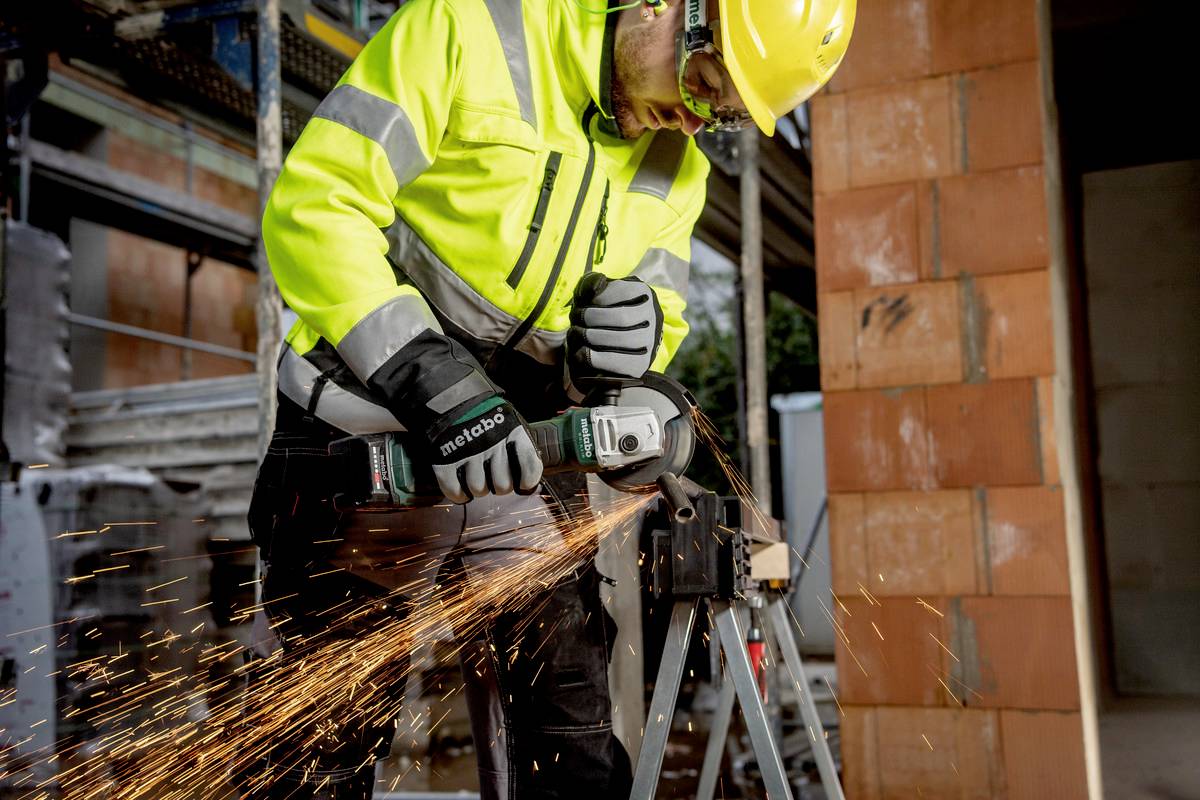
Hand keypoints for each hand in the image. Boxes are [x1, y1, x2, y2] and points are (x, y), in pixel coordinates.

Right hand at [428, 398, 542, 502]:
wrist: (453, 398)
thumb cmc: (488, 416)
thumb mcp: (512, 424)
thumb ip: (522, 449)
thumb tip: (529, 482)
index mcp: (513, 433)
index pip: (529, 470)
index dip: (526, 482)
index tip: (521, 484)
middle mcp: (492, 443)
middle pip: (502, 486)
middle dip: (499, 485)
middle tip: (492, 476)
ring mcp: (467, 452)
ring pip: (478, 490)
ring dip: (478, 487)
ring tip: (475, 475)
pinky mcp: (444, 460)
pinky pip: (456, 491)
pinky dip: (460, 494)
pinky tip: (461, 486)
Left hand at [567, 273, 663, 390]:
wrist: (613, 346)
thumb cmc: (602, 314)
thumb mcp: (598, 293)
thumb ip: (592, 282)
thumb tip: (596, 284)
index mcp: (645, 294)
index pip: (621, 292)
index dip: (596, 298)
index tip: (583, 302)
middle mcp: (653, 317)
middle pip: (621, 317)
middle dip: (590, 317)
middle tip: (574, 318)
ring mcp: (649, 343)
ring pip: (620, 339)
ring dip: (589, 336)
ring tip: (575, 333)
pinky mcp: (639, 365)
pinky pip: (615, 362)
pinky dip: (592, 357)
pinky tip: (580, 352)